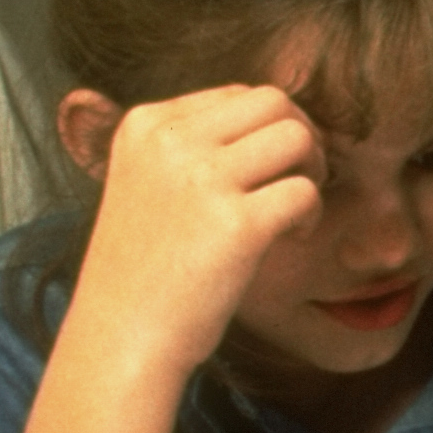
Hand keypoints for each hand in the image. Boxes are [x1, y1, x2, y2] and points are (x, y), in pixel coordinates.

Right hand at [65, 83, 326, 384]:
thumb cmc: (145, 270)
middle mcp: (170, 141)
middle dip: (301, 138)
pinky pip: (304, 192)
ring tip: (292, 213)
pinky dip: (311, 215)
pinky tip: (290, 239)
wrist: (120, 338)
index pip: (236, 94)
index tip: (263, 173)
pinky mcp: (236, 224)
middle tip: (294, 185)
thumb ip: (194, 146)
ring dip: (311, 171)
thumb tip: (279, 117)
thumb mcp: (147, 184)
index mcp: (145, 125)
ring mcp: (202, 179)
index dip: (266, 130)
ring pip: (297, 137)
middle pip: (275, 102)